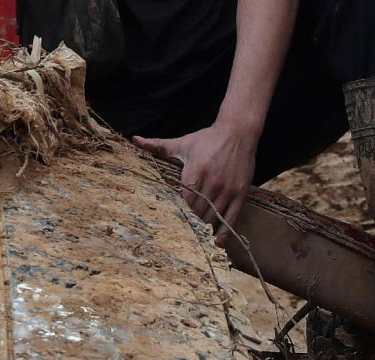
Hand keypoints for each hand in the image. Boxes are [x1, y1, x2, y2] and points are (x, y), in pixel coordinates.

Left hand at [134, 120, 258, 242]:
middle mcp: (212, 181)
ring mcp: (227, 189)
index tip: (171, 222)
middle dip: (190, 222)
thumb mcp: (183, 142)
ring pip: (213, 217)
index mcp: (195, 170)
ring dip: (204, 229)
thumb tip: (134, 139)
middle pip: (197, 211)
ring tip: (196, 239)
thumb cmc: (208, 139)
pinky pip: (232, 217)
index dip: (178, 212)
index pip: (184, 200)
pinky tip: (217, 241)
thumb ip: (158, 145)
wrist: (238, 132)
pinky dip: (224, 231)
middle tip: (182, 234)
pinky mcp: (240, 193)